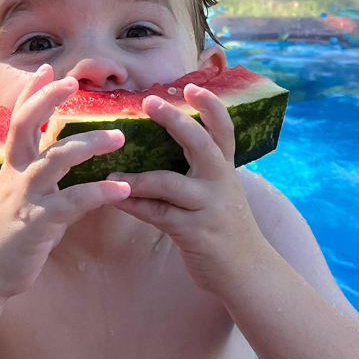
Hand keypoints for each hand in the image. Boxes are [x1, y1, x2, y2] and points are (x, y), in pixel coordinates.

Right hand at [0, 65, 130, 300]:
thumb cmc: (5, 235)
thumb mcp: (19, 197)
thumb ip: (40, 176)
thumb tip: (66, 161)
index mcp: (11, 166)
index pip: (18, 119)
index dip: (31, 92)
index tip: (48, 69)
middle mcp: (14, 175)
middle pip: (25, 124)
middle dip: (47, 99)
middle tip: (74, 82)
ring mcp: (24, 197)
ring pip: (55, 159)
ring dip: (89, 144)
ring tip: (120, 138)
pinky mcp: (37, 223)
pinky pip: (73, 202)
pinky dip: (99, 193)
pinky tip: (122, 189)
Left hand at [108, 84, 263, 295]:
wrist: (248, 272)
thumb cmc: (225, 227)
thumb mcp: (221, 193)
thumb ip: (200, 171)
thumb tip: (161, 147)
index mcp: (226, 170)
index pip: (224, 130)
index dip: (210, 106)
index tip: (192, 86)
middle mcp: (221, 183)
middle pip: (201, 144)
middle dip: (175, 121)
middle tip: (149, 102)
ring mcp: (209, 207)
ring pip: (168, 183)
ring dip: (136, 177)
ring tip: (110, 172)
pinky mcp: (194, 232)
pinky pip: (156, 214)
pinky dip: (133, 205)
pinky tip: (113, 199)